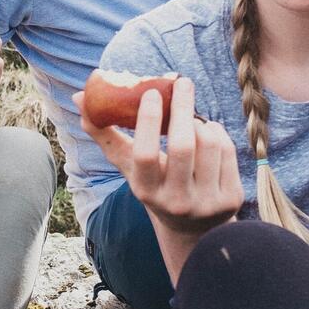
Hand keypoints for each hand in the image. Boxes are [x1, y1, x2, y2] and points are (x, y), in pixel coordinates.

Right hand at [75, 76, 242, 233]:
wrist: (192, 226)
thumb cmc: (154, 183)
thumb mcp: (129, 166)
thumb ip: (105, 134)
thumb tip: (78, 98)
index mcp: (145, 190)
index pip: (144, 154)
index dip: (147, 121)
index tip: (151, 93)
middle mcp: (175, 200)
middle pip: (182, 146)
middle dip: (182, 108)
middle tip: (181, 82)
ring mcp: (206, 201)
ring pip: (209, 144)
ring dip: (201, 121)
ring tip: (193, 116)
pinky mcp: (230, 197)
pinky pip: (227, 151)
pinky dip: (217, 132)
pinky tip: (208, 131)